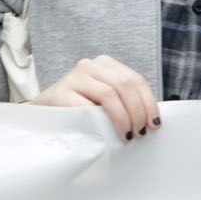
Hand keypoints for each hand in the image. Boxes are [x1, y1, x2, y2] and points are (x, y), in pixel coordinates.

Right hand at [30, 55, 159, 141]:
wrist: (45, 114)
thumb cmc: (80, 109)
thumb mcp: (104, 99)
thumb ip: (124, 100)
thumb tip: (153, 119)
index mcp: (104, 64)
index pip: (135, 80)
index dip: (149, 103)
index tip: (155, 124)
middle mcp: (89, 65)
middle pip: (125, 85)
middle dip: (138, 112)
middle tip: (141, 133)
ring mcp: (73, 77)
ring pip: (110, 93)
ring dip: (124, 118)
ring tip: (128, 136)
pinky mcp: (61, 93)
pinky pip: (88, 106)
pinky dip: (103, 122)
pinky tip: (108, 133)